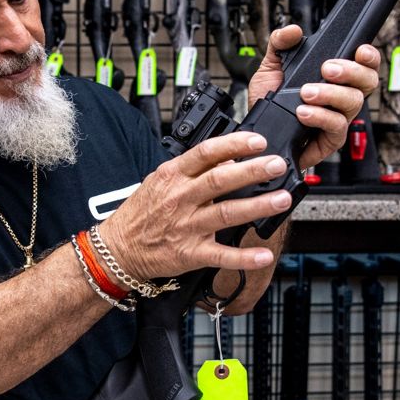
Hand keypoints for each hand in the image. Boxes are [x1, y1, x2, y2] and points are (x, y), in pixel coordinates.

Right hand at [98, 132, 286, 280]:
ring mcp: (185, 227)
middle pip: (220, 180)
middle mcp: (180, 199)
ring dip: (256, 207)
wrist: (118, 248)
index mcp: (173, 176)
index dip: (234, 145)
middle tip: (277, 165)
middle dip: (252, 171)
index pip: (205, 153)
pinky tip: (263, 254)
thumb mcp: (160, 181)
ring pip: (225, 214)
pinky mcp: (189, 253)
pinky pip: (220, 255)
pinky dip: (243, 257)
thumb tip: (227, 158)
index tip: (258, 142)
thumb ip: (192, 169)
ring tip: (282, 199)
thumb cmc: (141, 212)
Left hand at [246, 25, 380, 168]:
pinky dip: (322, 117)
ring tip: (307, 93)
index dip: (369, 56)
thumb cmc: (271, 99)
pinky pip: (338, 128)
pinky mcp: (330, 139)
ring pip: (353, 103)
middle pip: (368, 81)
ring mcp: (339, 118)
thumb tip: (293, 30)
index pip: (365, 63)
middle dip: (351, 71)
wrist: (257, 131)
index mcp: (336, 77)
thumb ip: (280, 43)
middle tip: (327, 69)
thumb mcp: (271, 66)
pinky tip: (304, 112)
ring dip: (331, 94)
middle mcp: (342, 97)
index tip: (360, 51)